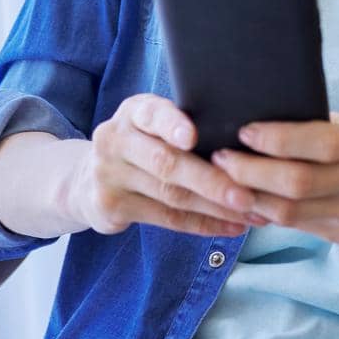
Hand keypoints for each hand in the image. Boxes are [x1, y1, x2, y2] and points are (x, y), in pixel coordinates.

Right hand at [61, 93, 267, 238]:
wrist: (86, 179)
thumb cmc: (142, 144)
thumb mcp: (151, 124)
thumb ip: (184, 124)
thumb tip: (249, 137)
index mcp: (133, 112)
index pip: (152, 114)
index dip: (172, 124)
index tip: (193, 136)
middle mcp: (116, 141)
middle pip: (166, 163)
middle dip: (211, 180)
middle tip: (247, 194)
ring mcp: (109, 176)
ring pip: (171, 195)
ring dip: (216, 208)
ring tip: (252, 212)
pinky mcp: (111, 208)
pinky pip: (167, 219)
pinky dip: (204, 224)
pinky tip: (233, 226)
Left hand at [210, 112, 338, 246]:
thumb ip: (323, 126)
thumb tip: (268, 116)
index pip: (320, 142)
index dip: (277, 138)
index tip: (245, 130)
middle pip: (297, 183)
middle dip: (250, 171)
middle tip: (221, 157)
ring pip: (290, 213)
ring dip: (251, 197)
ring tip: (225, 180)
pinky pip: (300, 228)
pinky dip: (270, 214)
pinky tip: (251, 200)